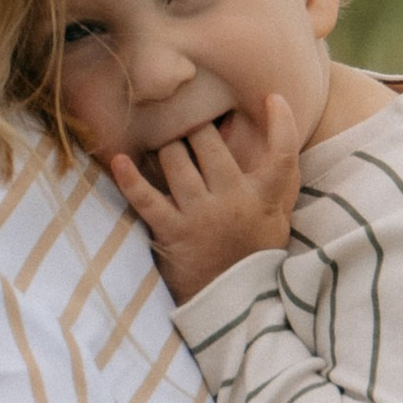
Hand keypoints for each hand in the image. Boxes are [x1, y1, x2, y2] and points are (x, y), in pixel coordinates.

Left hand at [111, 97, 302, 302]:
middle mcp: (233, 200)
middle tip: (187, 120)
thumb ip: (279, 178)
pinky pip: (145, 199)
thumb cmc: (254, 251)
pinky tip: (119, 160)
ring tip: (164, 144)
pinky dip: (129, 179)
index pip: (283, 152)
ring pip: (175, 159)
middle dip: (195, 124)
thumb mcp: (279, 216)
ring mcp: (200, 216)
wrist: (234, 304)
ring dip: (166, 146)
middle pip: (209, 142)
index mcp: (265, 197)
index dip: (282, 122)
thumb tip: (275, 132)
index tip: (273, 98)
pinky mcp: (172, 232)